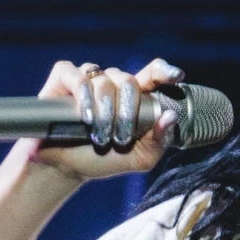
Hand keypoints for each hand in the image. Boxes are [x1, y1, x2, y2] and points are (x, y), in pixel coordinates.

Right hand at [22, 58, 183, 181]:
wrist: (63, 167)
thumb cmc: (101, 160)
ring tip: (98, 136)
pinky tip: (85, 116)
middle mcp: (112, 83)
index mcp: (133, 98)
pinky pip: (78, 77)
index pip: (152, 74)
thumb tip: (169, 117)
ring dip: (104, 111)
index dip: (164, 72)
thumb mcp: (137, 159)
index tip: (176, 76)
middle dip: (127, 111)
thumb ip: (158, 142)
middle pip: (128, 81)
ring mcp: (88, 78)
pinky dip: (83, 95)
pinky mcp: (64, 78)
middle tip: (120, 137)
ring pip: (104, 80)